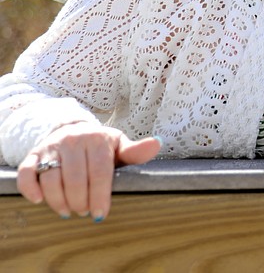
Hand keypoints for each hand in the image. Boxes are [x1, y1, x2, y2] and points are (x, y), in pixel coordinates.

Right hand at [16, 122, 161, 220]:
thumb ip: (136, 151)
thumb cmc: (101, 145)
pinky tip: (40, 201)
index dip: (100, 194)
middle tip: (85, 212)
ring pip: (51, 179)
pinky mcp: (33, 155)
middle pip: (75, 178)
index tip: (101, 213)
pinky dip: (31, 189)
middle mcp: (73, 140)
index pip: (99, 171)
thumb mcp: (119, 146)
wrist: (73, 130)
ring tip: (68, 211)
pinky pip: (27, 173)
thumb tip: (157, 143)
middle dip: (80, 201)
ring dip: (59, 201)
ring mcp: (51, 147)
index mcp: (97, 139)